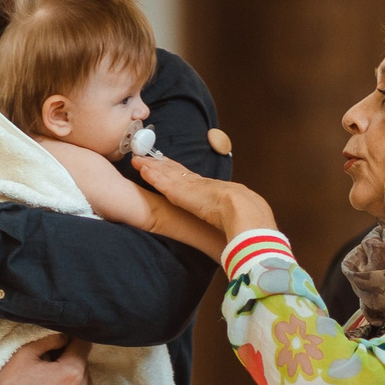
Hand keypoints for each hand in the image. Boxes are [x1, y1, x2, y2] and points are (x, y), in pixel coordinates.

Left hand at [130, 151, 274, 239]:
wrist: (244, 210)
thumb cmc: (246, 215)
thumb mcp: (237, 214)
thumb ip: (231, 217)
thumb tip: (236, 228)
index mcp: (212, 189)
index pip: (191, 177)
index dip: (179, 170)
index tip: (169, 165)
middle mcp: (198, 183)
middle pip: (175, 170)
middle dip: (161, 163)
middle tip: (147, 155)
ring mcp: (188, 186)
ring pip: (164, 172)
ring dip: (150, 165)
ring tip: (138, 159)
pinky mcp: (179, 192)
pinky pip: (160, 181)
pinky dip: (150, 174)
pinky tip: (140, 168)